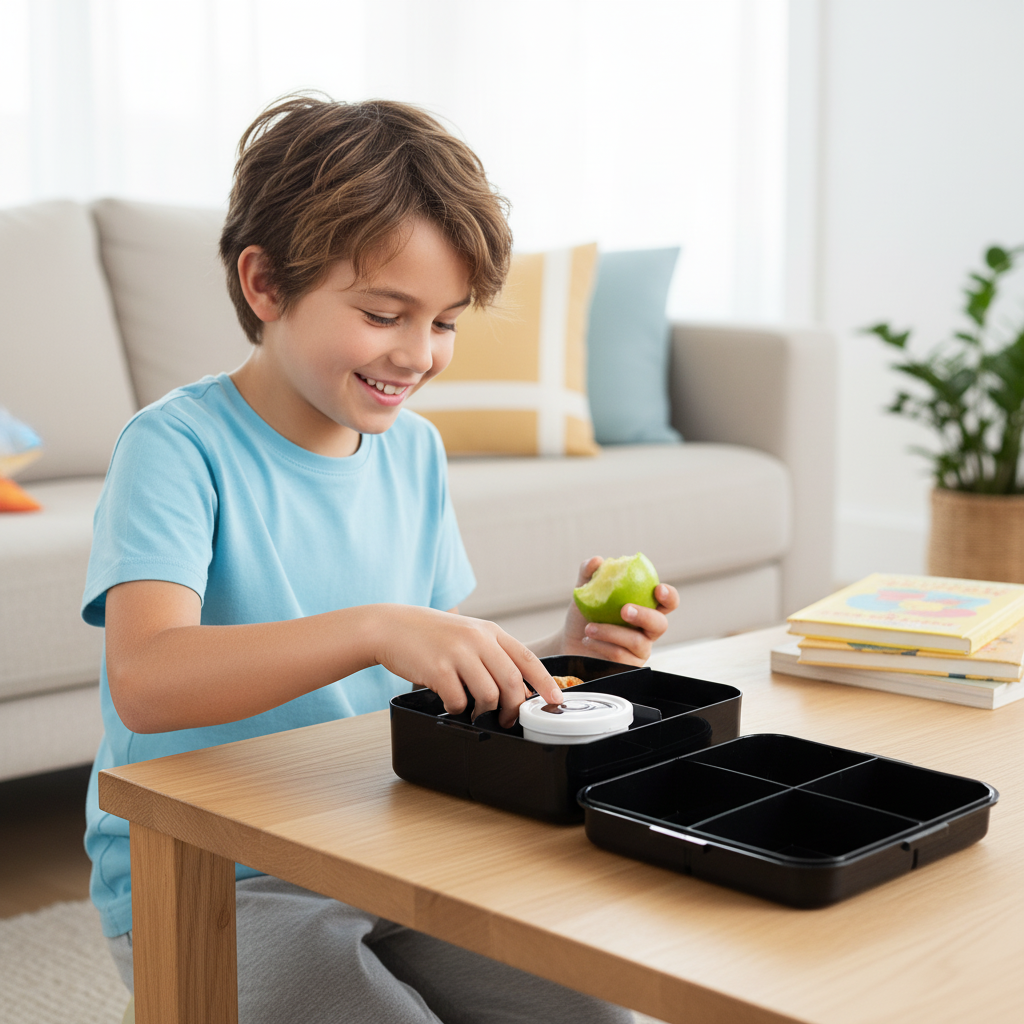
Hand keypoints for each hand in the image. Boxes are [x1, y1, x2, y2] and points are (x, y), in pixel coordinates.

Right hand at [373, 605, 561, 727]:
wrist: (391, 627)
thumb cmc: (430, 635)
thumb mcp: (467, 635)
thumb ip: (491, 655)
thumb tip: (516, 689)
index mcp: (490, 632)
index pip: (528, 659)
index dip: (545, 683)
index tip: (556, 701)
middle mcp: (478, 640)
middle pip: (512, 683)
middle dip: (514, 708)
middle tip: (509, 720)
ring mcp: (459, 653)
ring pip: (489, 695)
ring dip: (486, 711)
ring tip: (477, 711)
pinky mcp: (439, 669)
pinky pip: (459, 701)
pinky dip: (458, 709)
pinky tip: (452, 703)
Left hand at [560, 556, 679, 665]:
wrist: (569, 643)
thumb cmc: (584, 616)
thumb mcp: (585, 592)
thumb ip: (590, 574)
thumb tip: (597, 561)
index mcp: (645, 607)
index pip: (668, 602)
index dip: (669, 596)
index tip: (658, 589)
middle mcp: (648, 630)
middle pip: (660, 624)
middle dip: (644, 615)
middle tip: (624, 610)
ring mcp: (640, 650)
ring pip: (637, 642)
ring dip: (611, 632)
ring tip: (589, 628)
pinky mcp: (629, 667)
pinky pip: (622, 657)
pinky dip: (603, 645)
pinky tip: (588, 639)